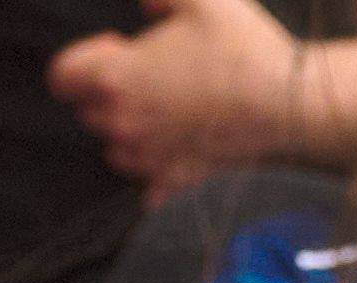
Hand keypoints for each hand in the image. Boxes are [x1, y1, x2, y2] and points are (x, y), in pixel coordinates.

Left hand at [45, 0, 320, 184]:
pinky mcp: (181, 185)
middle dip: (111, 95)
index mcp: (115, 78)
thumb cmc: (245, 49)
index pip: (62, 76)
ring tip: (169, 115)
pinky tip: (184, 153)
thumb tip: (147, 4)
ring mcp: (152, 160)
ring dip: (133, 134)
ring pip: (118, 151)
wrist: (294, 105)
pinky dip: (159, 176)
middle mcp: (124, 124)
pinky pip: (152, 190)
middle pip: (89, 113)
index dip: (86, 57)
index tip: (120, 48)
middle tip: (154, 78)